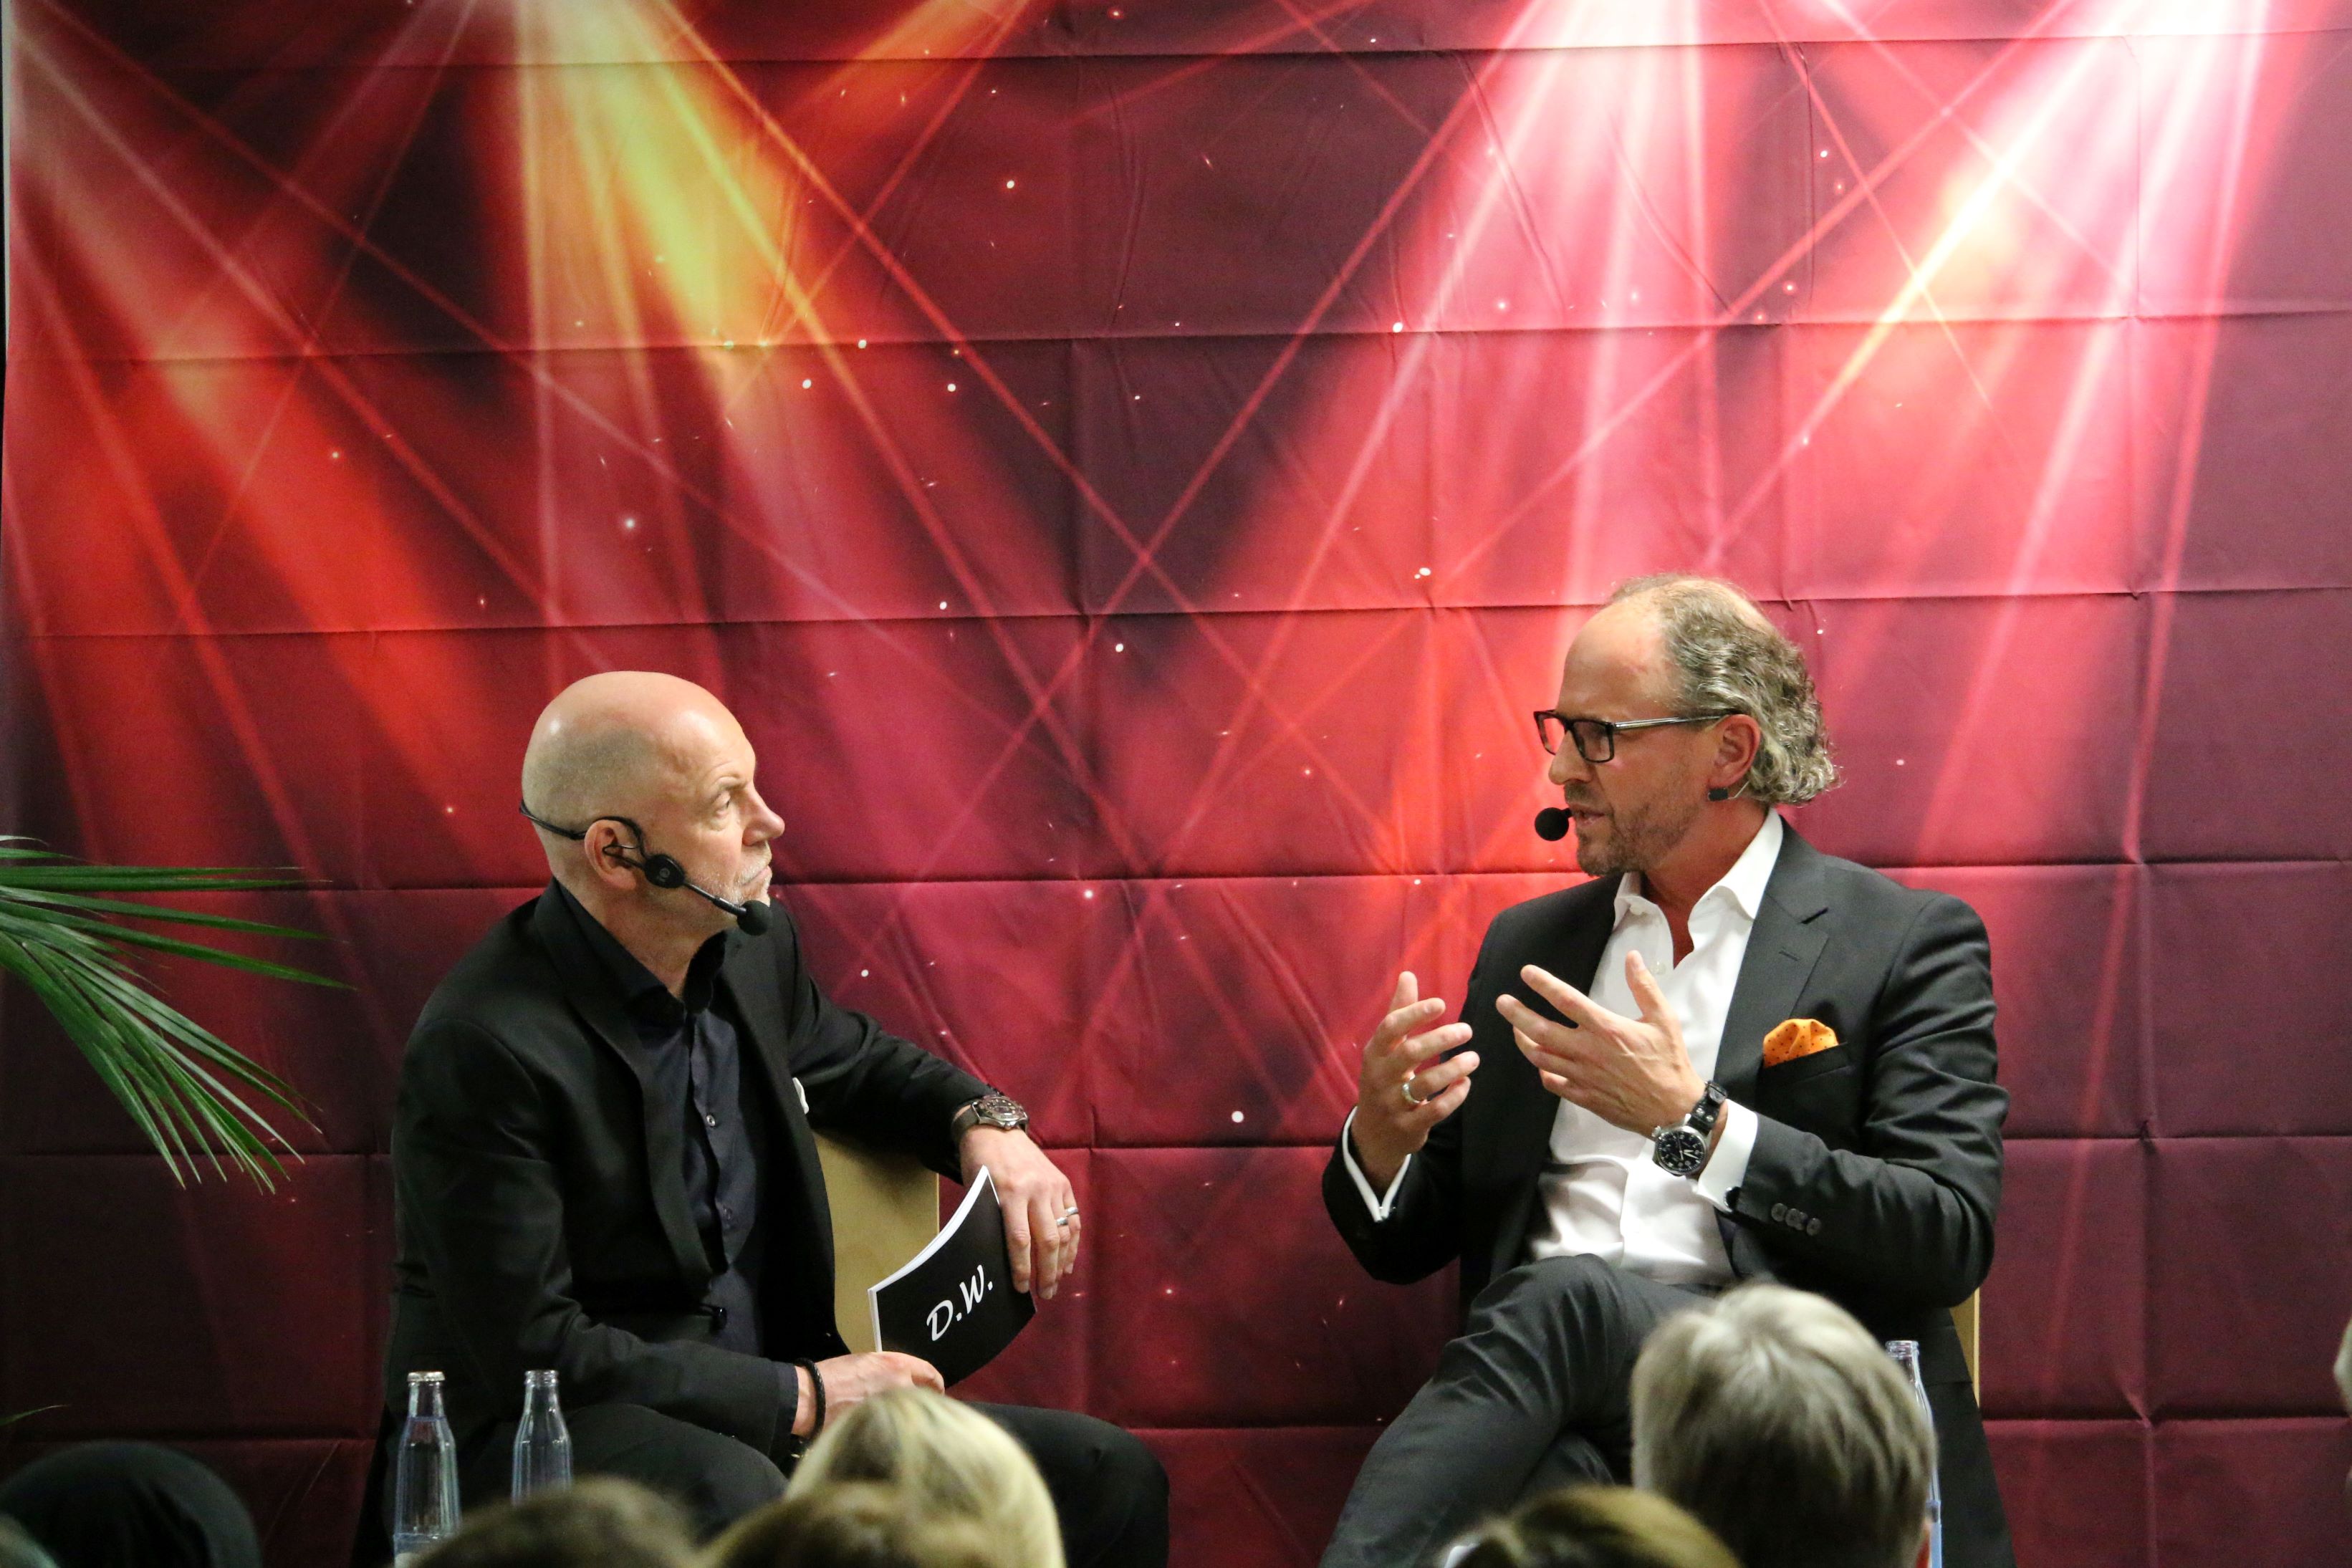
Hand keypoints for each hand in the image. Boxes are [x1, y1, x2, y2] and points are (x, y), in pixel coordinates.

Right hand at [796, 1351, 942, 1435]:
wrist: (812, 1398)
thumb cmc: (834, 1375)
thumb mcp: (866, 1363)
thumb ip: (889, 1372)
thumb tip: (901, 1383)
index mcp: (897, 1366)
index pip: (930, 1374)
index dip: (936, 1383)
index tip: (937, 1390)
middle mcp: (900, 1386)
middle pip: (924, 1397)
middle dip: (923, 1403)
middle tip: (919, 1409)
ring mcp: (892, 1408)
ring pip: (911, 1414)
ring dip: (910, 1418)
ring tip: (904, 1423)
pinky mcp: (883, 1428)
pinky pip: (897, 1430)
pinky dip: (897, 1431)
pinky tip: (892, 1434)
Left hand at [958, 1126, 1078, 1300]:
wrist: (997, 1130)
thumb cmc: (980, 1165)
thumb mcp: (978, 1192)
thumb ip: (991, 1221)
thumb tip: (998, 1260)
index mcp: (1010, 1193)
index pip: (1020, 1240)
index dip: (1022, 1268)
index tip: (1020, 1288)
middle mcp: (1035, 1190)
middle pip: (1047, 1240)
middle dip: (1047, 1272)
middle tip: (1045, 1294)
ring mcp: (1052, 1186)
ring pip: (1064, 1232)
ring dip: (1061, 1262)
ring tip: (1056, 1283)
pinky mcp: (1062, 1183)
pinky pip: (1073, 1218)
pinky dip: (1072, 1242)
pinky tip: (1067, 1260)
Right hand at [1349, 971, 1478, 1190]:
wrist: (1374, 1133)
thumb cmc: (1384, 1079)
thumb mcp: (1385, 1049)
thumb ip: (1399, 1012)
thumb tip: (1408, 975)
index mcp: (1375, 1053)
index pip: (1391, 1028)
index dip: (1415, 1013)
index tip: (1441, 1004)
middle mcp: (1379, 1077)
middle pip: (1410, 1053)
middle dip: (1441, 1039)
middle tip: (1468, 1030)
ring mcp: (1393, 1103)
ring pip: (1425, 1084)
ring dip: (1453, 1069)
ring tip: (1474, 1058)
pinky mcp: (1408, 1126)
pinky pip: (1435, 1110)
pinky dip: (1454, 1096)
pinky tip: (1466, 1084)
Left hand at [1499, 954, 1702, 1134]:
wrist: (1674, 1110)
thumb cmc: (1669, 1062)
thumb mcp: (1664, 1019)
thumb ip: (1644, 986)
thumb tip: (1632, 957)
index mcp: (1606, 1029)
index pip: (1566, 1000)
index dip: (1543, 984)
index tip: (1526, 973)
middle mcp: (1588, 1051)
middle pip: (1541, 1030)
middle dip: (1517, 1014)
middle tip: (1502, 1002)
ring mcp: (1582, 1076)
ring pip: (1540, 1057)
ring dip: (1523, 1041)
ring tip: (1515, 1029)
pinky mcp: (1583, 1096)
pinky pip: (1553, 1083)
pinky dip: (1542, 1071)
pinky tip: (1541, 1063)